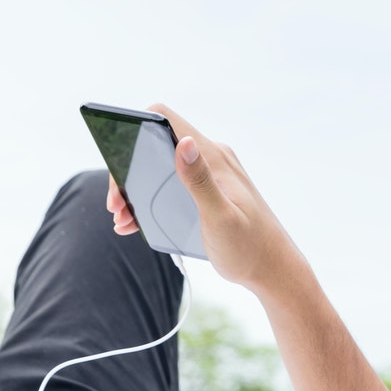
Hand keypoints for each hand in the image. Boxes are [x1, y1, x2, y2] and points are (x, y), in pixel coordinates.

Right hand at [105, 105, 308, 297]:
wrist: (274, 271)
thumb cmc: (250, 248)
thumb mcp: (221, 218)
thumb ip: (200, 181)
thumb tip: (184, 142)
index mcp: (213, 156)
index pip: (164, 119)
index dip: (134, 131)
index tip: (119, 166)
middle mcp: (210, 158)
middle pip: (156, 145)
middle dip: (128, 172)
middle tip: (116, 205)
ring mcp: (209, 175)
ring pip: (161, 167)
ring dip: (135, 190)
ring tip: (122, 218)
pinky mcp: (207, 192)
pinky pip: (171, 185)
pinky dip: (149, 201)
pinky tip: (135, 223)